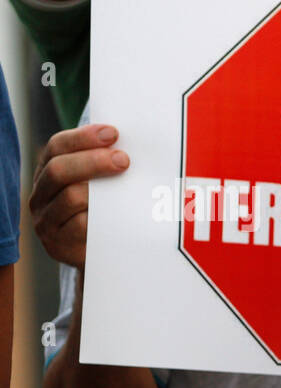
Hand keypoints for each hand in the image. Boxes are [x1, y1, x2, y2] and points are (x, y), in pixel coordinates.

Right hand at [30, 124, 129, 270]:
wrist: (98, 254)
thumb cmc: (103, 211)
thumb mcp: (100, 185)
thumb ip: (106, 165)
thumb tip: (133, 143)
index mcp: (48, 171)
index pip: (57, 146)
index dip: (84, 137)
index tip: (114, 133)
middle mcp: (40, 194)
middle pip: (59, 170)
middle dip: (93, 161)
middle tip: (124, 160)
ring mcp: (45, 220)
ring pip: (70, 198)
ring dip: (100, 191)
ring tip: (126, 189)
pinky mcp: (58, 244)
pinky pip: (80, 227)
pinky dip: (100, 218)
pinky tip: (119, 215)